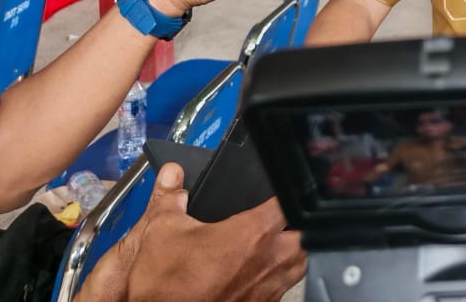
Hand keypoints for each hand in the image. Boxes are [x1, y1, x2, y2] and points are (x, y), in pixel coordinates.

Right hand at [118, 165, 304, 301]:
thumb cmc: (164, 284)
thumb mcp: (162, 229)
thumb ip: (171, 196)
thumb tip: (173, 175)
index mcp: (253, 233)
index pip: (286, 201)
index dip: (285, 192)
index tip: (279, 190)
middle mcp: (269, 261)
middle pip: (304, 236)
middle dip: (296, 226)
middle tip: (278, 222)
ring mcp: (269, 289)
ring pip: (299, 265)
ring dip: (292, 254)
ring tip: (272, 248)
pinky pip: (283, 290)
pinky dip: (276, 280)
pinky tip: (257, 276)